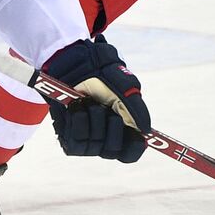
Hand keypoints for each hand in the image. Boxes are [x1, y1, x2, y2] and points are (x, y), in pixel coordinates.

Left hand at [42, 36, 150, 161]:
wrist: (71, 62)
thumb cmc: (100, 71)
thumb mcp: (124, 83)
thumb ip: (137, 107)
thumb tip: (146, 130)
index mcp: (122, 127)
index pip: (130, 152)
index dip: (134, 147)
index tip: (135, 137)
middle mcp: (104, 136)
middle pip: (113, 150)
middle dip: (112, 126)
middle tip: (107, 107)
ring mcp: (86, 138)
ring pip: (95, 145)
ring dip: (94, 118)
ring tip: (88, 100)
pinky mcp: (68, 136)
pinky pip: (77, 141)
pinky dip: (78, 121)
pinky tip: (76, 107)